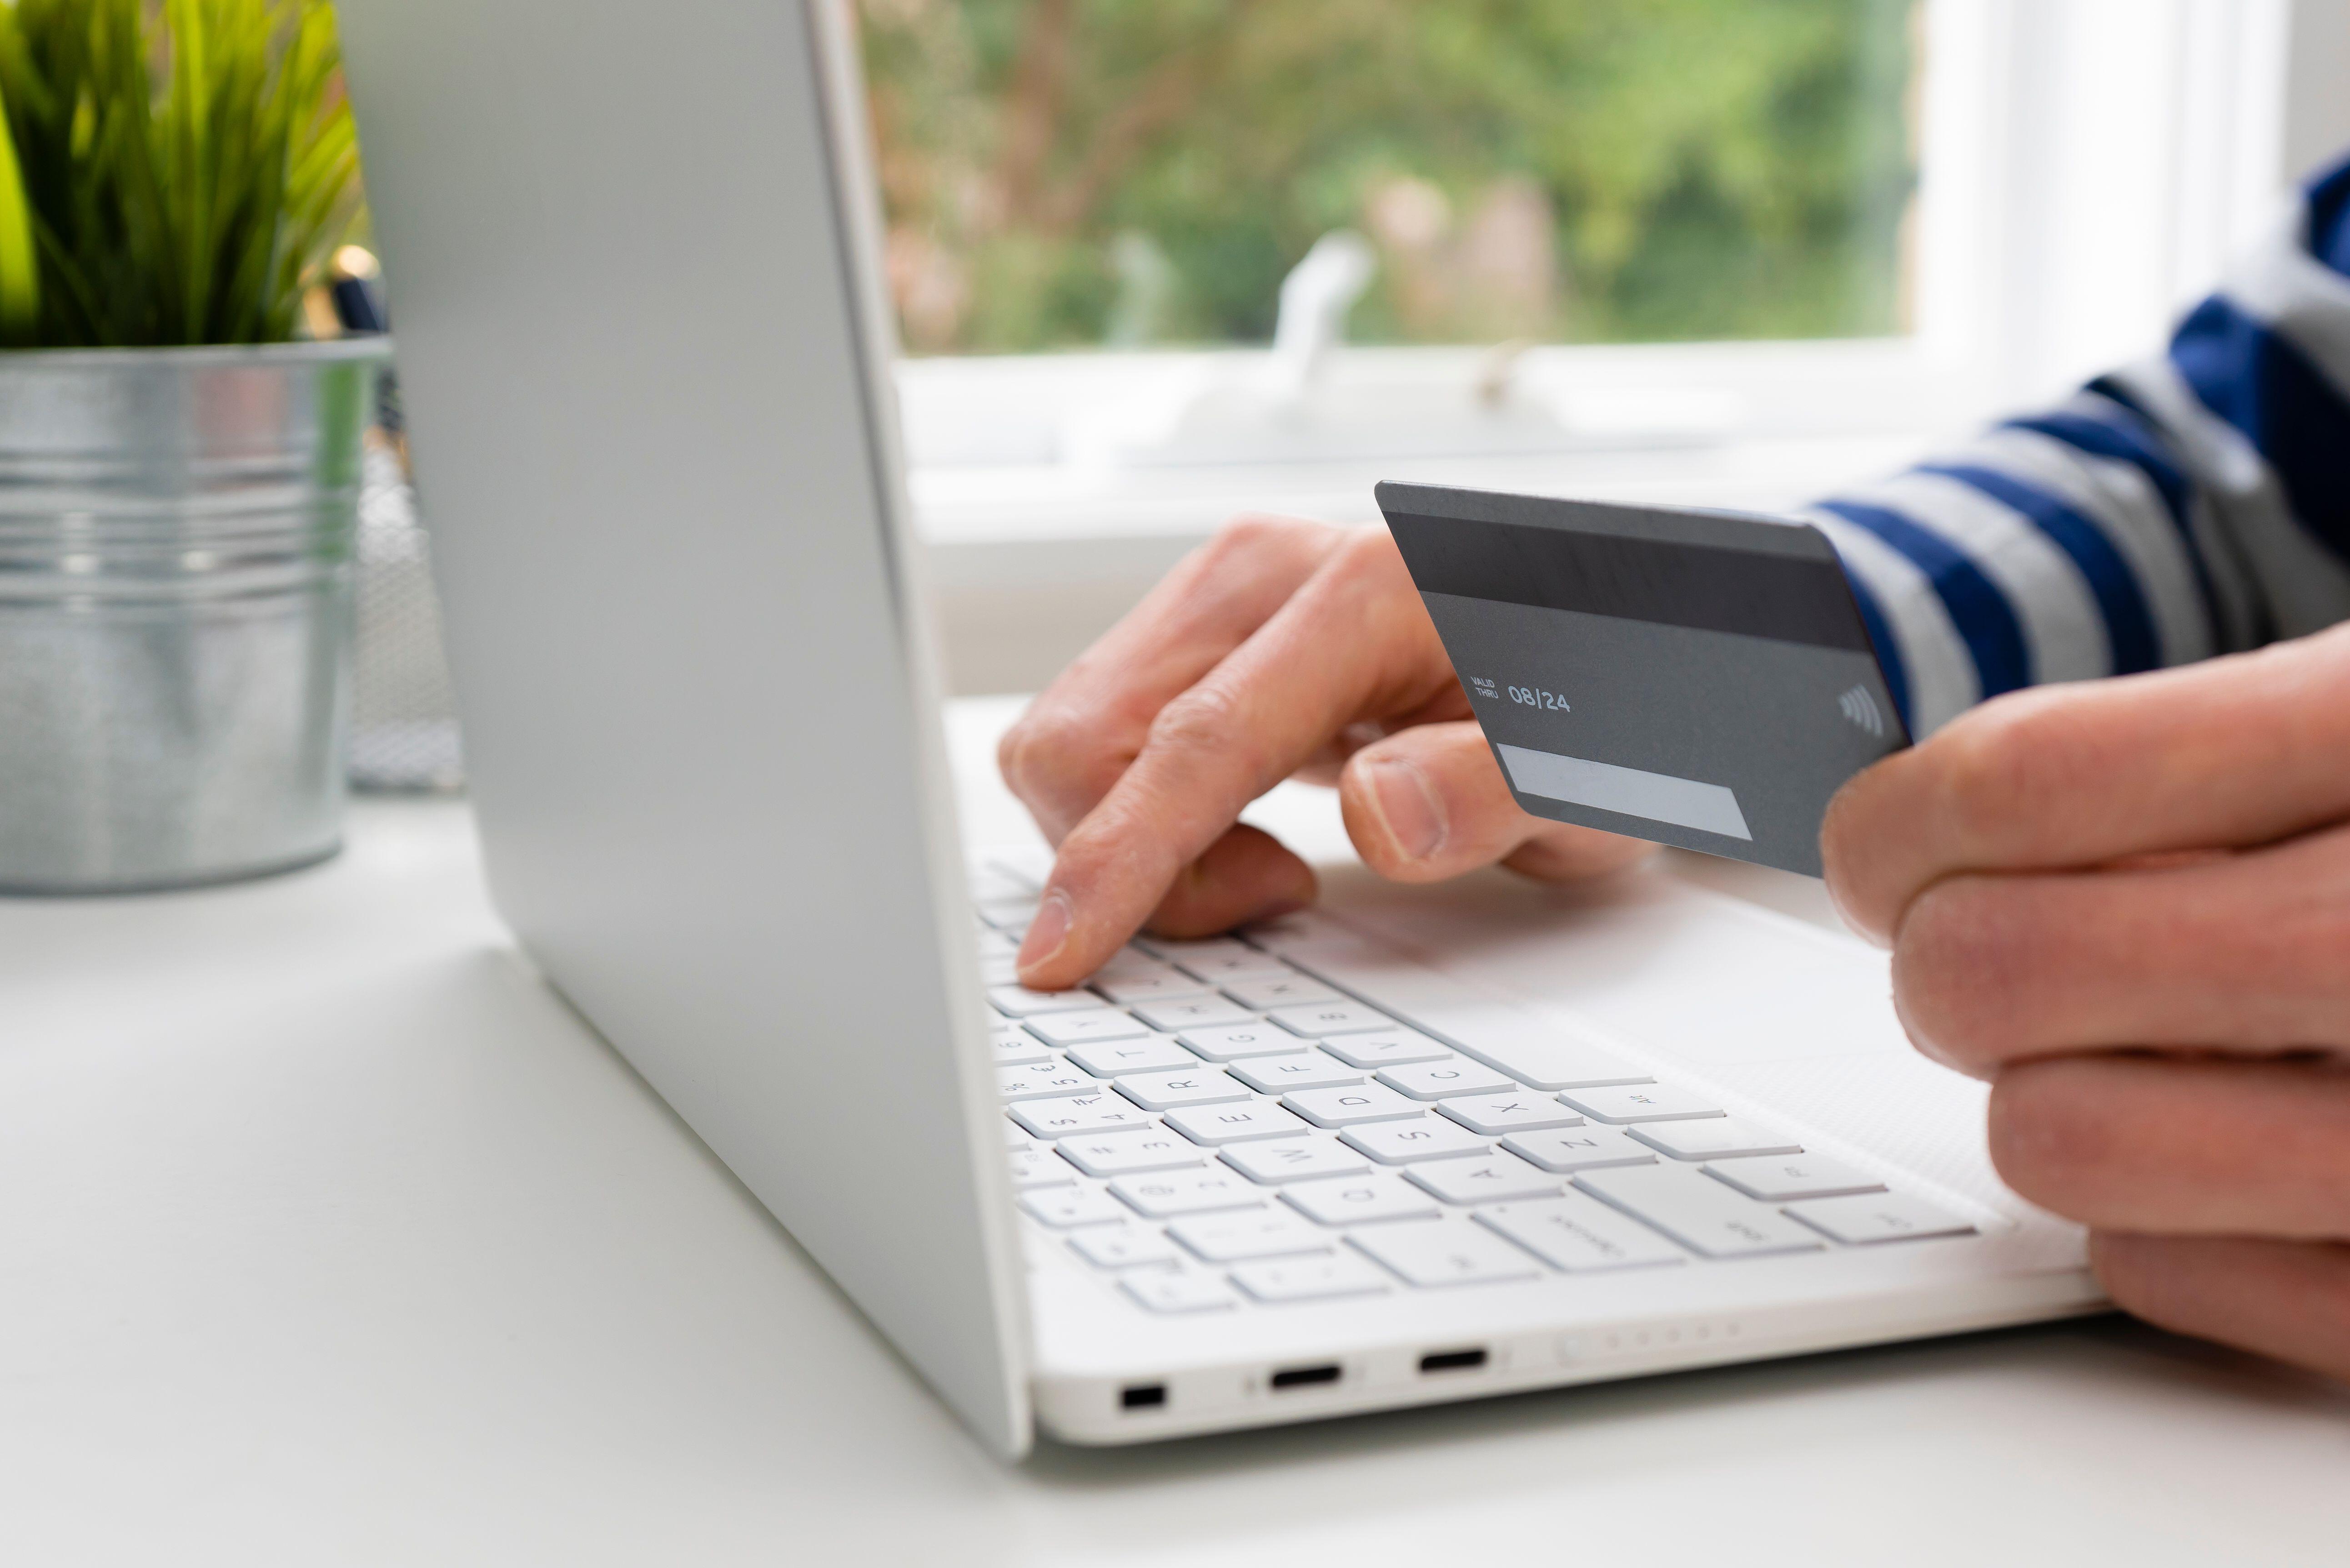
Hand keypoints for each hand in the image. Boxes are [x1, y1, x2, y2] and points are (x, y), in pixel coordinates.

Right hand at [1000, 515, 1649, 987]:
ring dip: (1135, 840)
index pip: (1196, 739)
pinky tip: (1242, 836)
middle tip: (1276, 896)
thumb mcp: (1595, 774)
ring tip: (1271, 867)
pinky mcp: (1197, 638)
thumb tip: (1383, 814)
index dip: (1118, 857)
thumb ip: (1497, 790)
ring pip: (1075, 739)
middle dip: (1133, 859)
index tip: (1062, 955)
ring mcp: (1219, 600)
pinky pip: (1101, 741)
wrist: (1599, 646)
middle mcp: (1261, 576)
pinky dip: (1142, 817)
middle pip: (1089, 733)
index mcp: (1358, 593)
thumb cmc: (1597, 705)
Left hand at [1823, 623, 2349, 1379]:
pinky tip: (2228, 1138)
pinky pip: (2157, 1270)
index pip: (2018, 784)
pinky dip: (2150, 1214)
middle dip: (1949, 957)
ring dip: (2041, 1088)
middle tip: (1985, 944)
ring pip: (2055, 1137)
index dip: (1898, 821)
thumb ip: (2155, 751)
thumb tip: (1907, 828)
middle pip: (2000, 968)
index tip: (1889, 842)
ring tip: (2118, 1043)